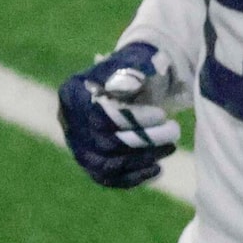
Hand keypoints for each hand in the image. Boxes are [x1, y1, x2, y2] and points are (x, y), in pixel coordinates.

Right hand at [57, 43, 179, 188]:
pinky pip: (109, 179)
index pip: (99, 115)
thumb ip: (131, 71)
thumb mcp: (132, 63)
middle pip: (103, 142)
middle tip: (174, 130)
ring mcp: (77, 146)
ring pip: (106, 165)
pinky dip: (134, 177)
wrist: (128, 85)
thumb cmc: (131, 71)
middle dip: (143, 140)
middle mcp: (68, 123)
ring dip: (142, 159)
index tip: (161, 114)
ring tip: (170, 147)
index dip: (131, 118)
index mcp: (72, 94)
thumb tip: (132, 83)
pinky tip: (157, 168)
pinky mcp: (89, 164)